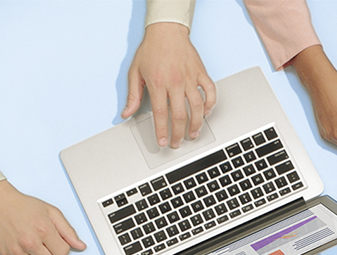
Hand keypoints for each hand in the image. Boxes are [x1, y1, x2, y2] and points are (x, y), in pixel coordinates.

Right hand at [0, 181, 85, 254]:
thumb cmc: (25, 206)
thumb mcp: (51, 212)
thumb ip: (68, 231)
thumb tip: (81, 247)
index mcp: (44, 230)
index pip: (63, 253)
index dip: (62, 248)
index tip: (55, 241)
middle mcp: (30, 242)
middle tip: (45, 245)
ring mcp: (17, 251)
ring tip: (35, 249)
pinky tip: (26, 254)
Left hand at [122, 22, 216, 148]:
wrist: (166, 30)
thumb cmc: (151, 49)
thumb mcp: (135, 72)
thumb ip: (133, 95)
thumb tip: (126, 113)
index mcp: (158, 83)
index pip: (161, 114)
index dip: (162, 131)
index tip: (162, 142)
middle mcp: (175, 82)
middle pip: (180, 115)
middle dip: (178, 133)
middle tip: (176, 142)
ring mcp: (190, 78)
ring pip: (198, 107)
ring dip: (196, 124)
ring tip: (193, 134)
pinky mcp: (200, 72)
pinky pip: (210, 92)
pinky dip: (210, 104)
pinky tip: (206, 112)